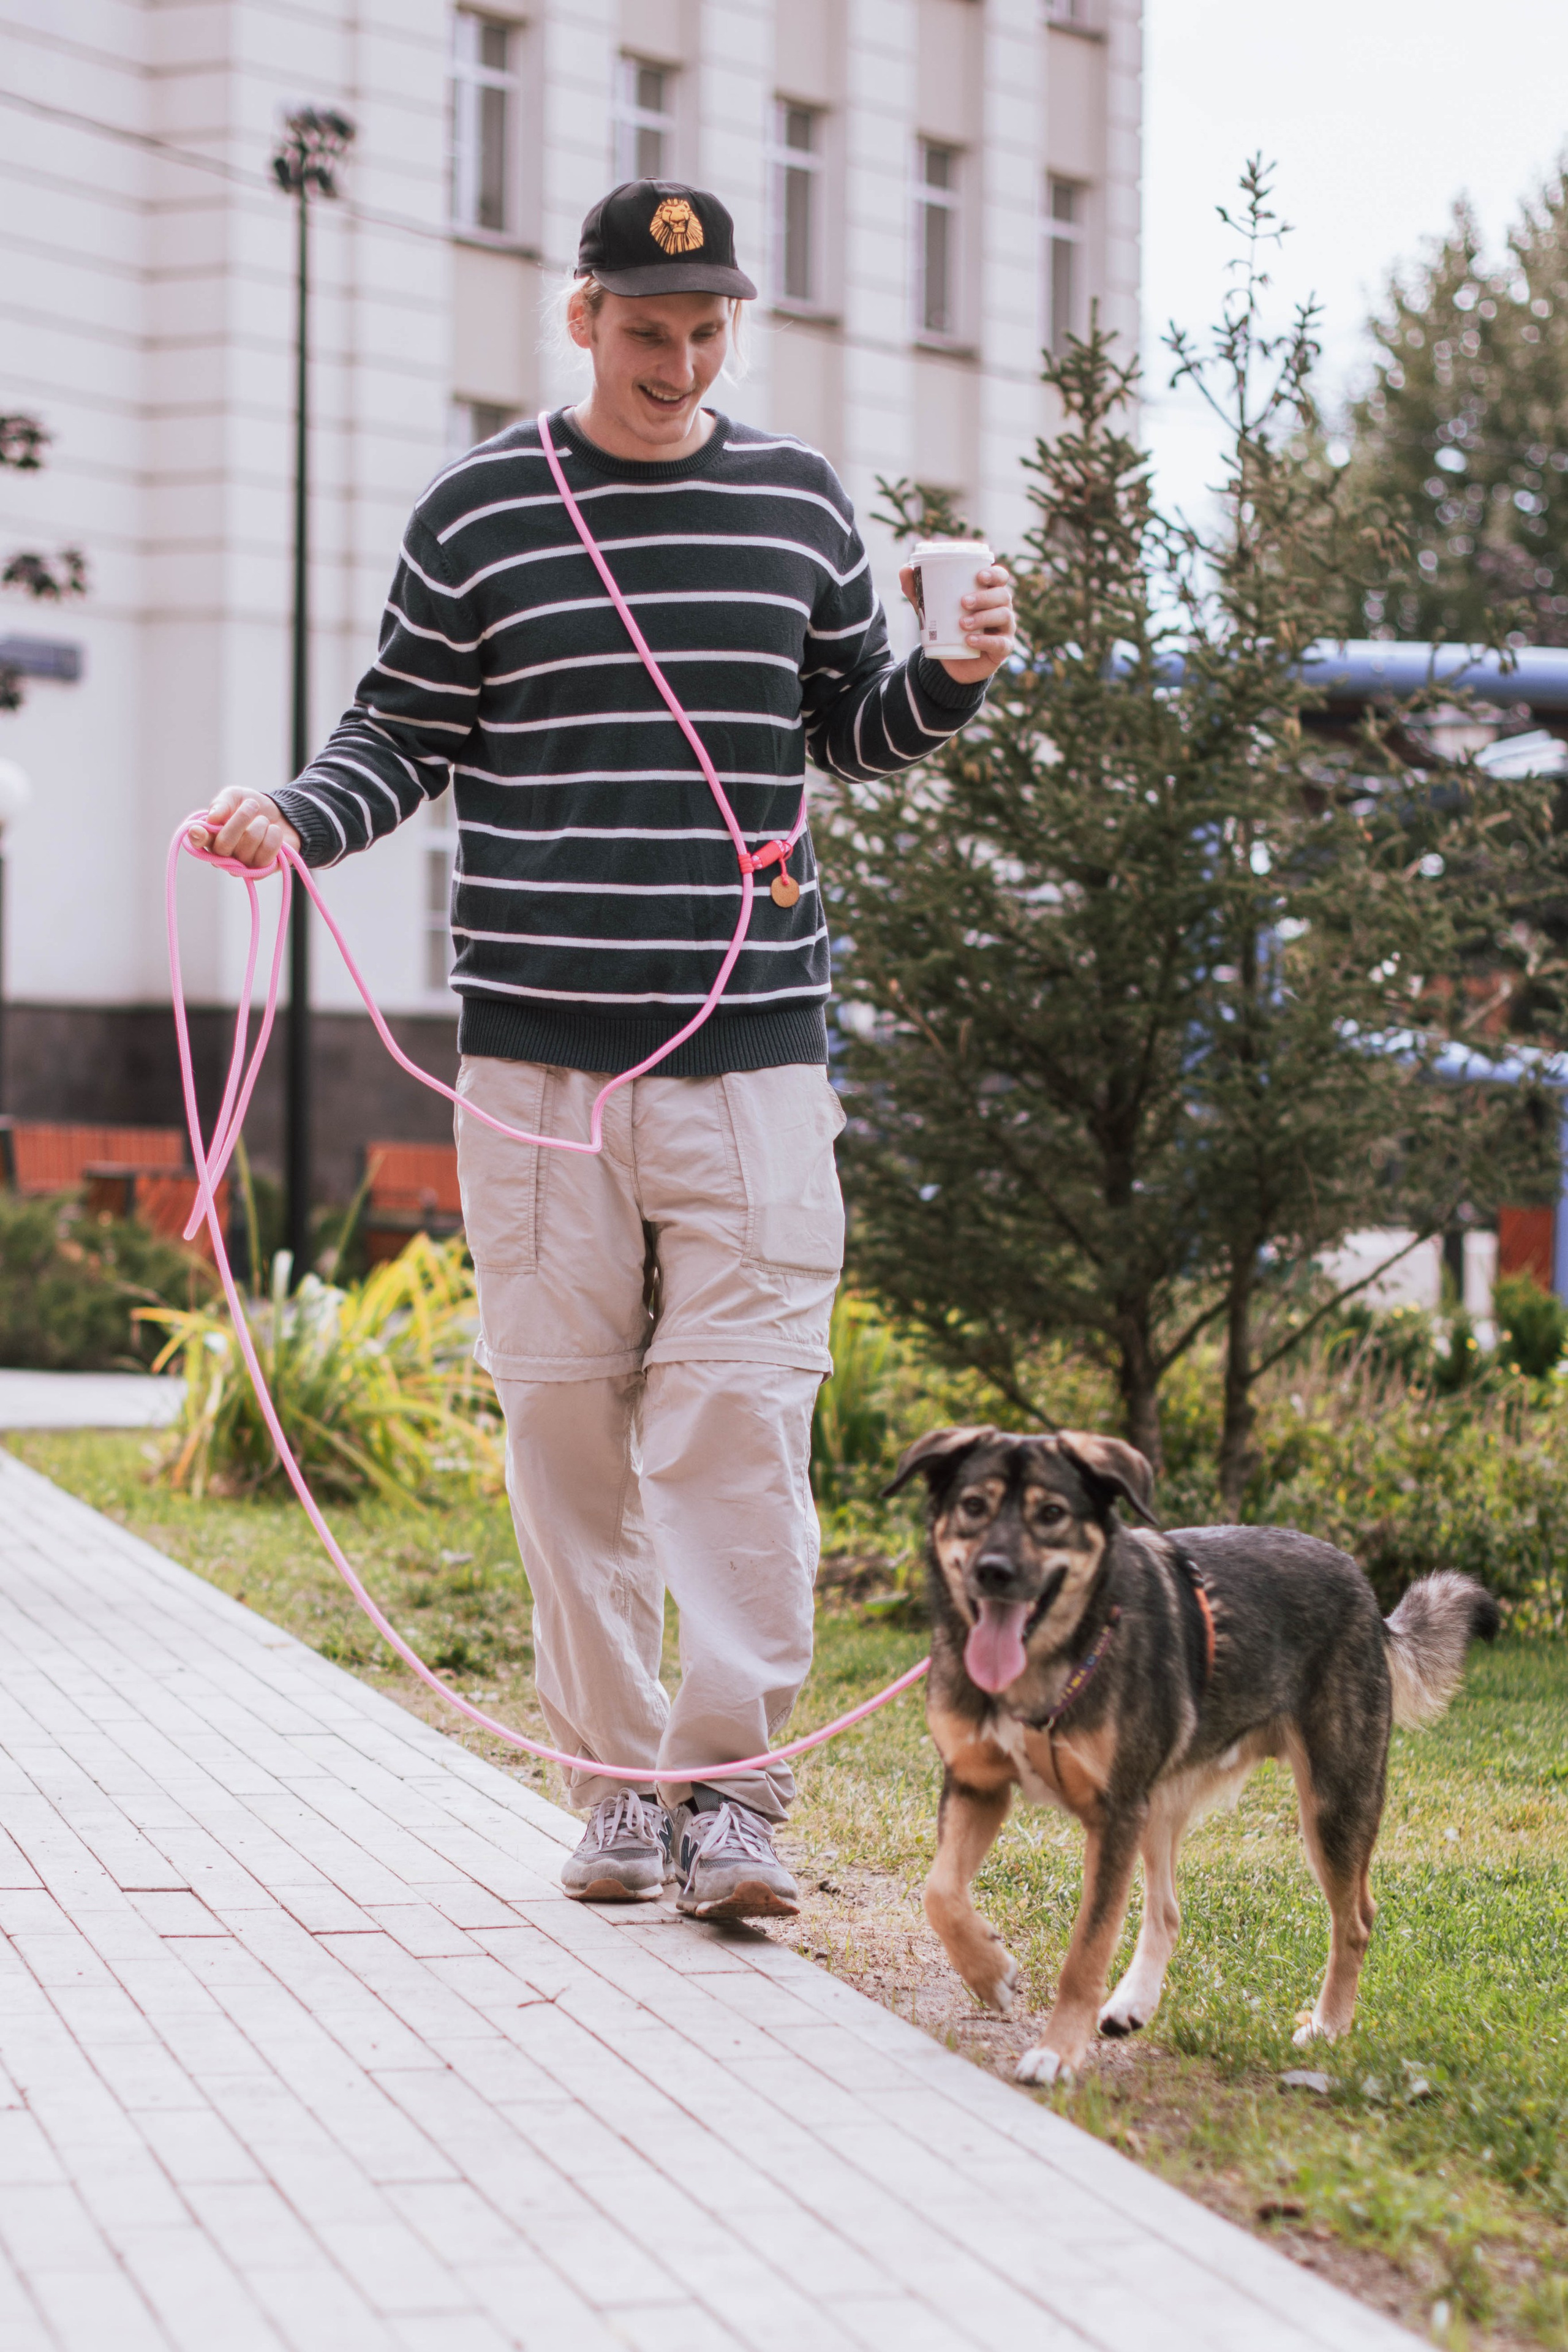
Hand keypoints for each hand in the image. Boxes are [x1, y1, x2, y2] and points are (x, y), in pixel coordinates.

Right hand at [187, 787, 299, 869]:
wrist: (281, 815)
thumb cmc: (251, 807)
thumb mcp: (235, 797)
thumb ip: (222, 803)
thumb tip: (212, 818)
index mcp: (211, 837)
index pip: (198, 842)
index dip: (197, 837)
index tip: (198, 830)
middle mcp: (222, 855)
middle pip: (225, 842)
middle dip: (241, 818)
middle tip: (252, 804)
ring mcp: (241, 866)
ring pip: (249, 843)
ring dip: (261, 824)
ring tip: (263, 821)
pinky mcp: (261, 871)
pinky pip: (267, 851)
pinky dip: (273, 835)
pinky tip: (273, 832)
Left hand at [899, 561, 1015, 684]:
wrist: (952, 663)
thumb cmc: (947, 628)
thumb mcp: (930, 609)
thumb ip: (918, 591)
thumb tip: (905, 569)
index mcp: (989, 593)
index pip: (1000, 577)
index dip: (994, 574)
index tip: (979, 576)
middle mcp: (1002, 608)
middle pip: (1002, 596)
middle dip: (984, 597)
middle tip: (963, 602)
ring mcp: (1005, 629)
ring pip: (1003, 616)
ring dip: (983, 617)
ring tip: (962, 623)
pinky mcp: (1003, 649)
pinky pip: (1000, 643)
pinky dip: (985, 641)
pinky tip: (970, 640)